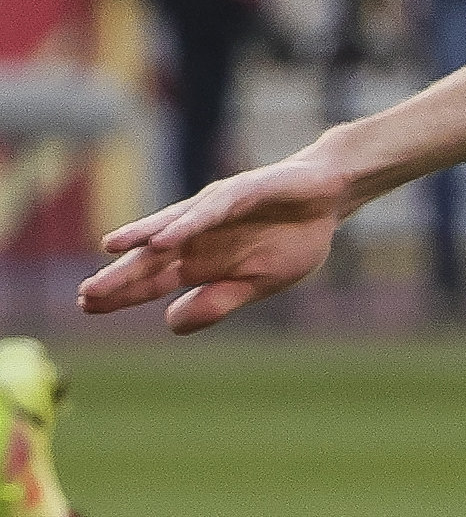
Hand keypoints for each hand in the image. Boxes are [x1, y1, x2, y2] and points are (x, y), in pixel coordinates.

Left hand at [78, 154, 357, 332]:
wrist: (328, 198)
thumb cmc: (293, 238)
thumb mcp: (258, 283)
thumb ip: (217, 302)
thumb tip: (169, 323)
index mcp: (202, 260)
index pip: (152, 279)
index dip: (122, 292)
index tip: (86, 307)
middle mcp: (197, 234)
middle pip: (151, 258)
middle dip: (119, 275)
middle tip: (85, 295)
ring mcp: (214, 211)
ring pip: (170, 228)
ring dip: (141, 240)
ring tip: (110, 253)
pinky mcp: (239, 193)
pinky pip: (208, 211)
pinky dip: (185, 225)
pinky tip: (164, 240)